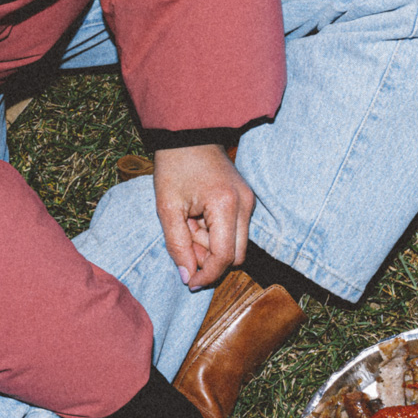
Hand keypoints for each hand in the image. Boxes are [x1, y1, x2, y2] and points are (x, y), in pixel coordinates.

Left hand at [153, 143, 253, 290]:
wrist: (188, 134)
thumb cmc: (174, 166)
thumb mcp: (167, 207)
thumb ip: (177, 245)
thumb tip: (188, 277)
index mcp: (226, 205)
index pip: (224, 257)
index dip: (207, 274)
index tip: (190, 282)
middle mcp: (245, 205)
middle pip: (236, 256)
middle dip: (210, 259)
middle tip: (184, 240)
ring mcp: (249, 202)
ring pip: (236, 245)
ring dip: (212, 245)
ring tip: (189, 222)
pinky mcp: (247, 200)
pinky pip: (236, 231)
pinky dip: (216, 232)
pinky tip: (199, 217)